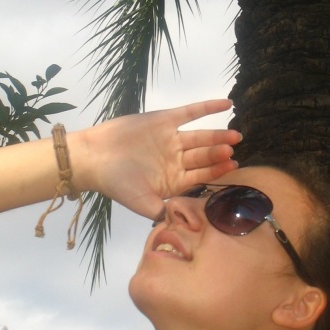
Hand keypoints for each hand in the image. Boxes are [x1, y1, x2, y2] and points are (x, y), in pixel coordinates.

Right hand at [74, 99, 240, 219]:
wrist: (94, 158)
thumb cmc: (116, 183)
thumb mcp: (142, 203)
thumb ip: (164, 212)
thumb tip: (185, 226)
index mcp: (174, 179)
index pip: (202, 175)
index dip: (218, 170)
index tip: (233, 166)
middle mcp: (176, 159)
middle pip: (204, 155)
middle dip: (219, 153)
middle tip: (233, 149)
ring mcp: (171, 139)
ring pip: (200, 136)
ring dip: (218, 135)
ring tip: (235, 134)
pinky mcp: (164, 120)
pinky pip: (190, 112)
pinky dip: (208, 108)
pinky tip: (227, 103)